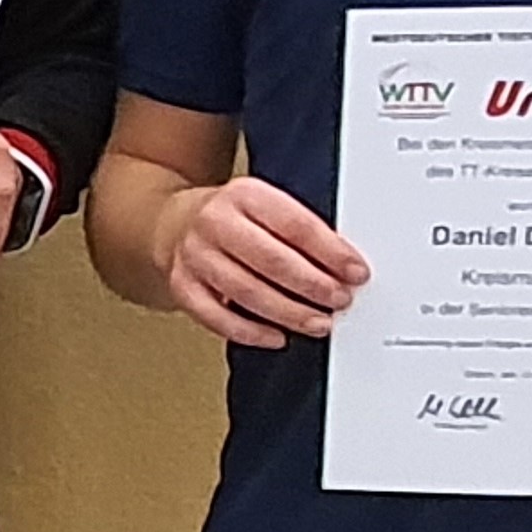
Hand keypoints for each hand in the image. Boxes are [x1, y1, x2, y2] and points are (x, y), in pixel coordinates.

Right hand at [165, 176, 367, 347]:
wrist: (176, 223)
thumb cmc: (234, 218)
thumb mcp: (267, 206)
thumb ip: (301, 231)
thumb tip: (342, 267)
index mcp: (244, 195)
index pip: (295, 225)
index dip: (330, 252)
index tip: (355, 272)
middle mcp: (215, 222)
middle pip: (271, 260)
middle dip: (313, 285)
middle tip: (339, 300)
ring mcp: (195, 256)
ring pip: (247, 292)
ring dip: (288, 313)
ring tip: (317, 322)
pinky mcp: (182, 286)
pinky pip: (217, 317)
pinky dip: (251, 332)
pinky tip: (276, 336)